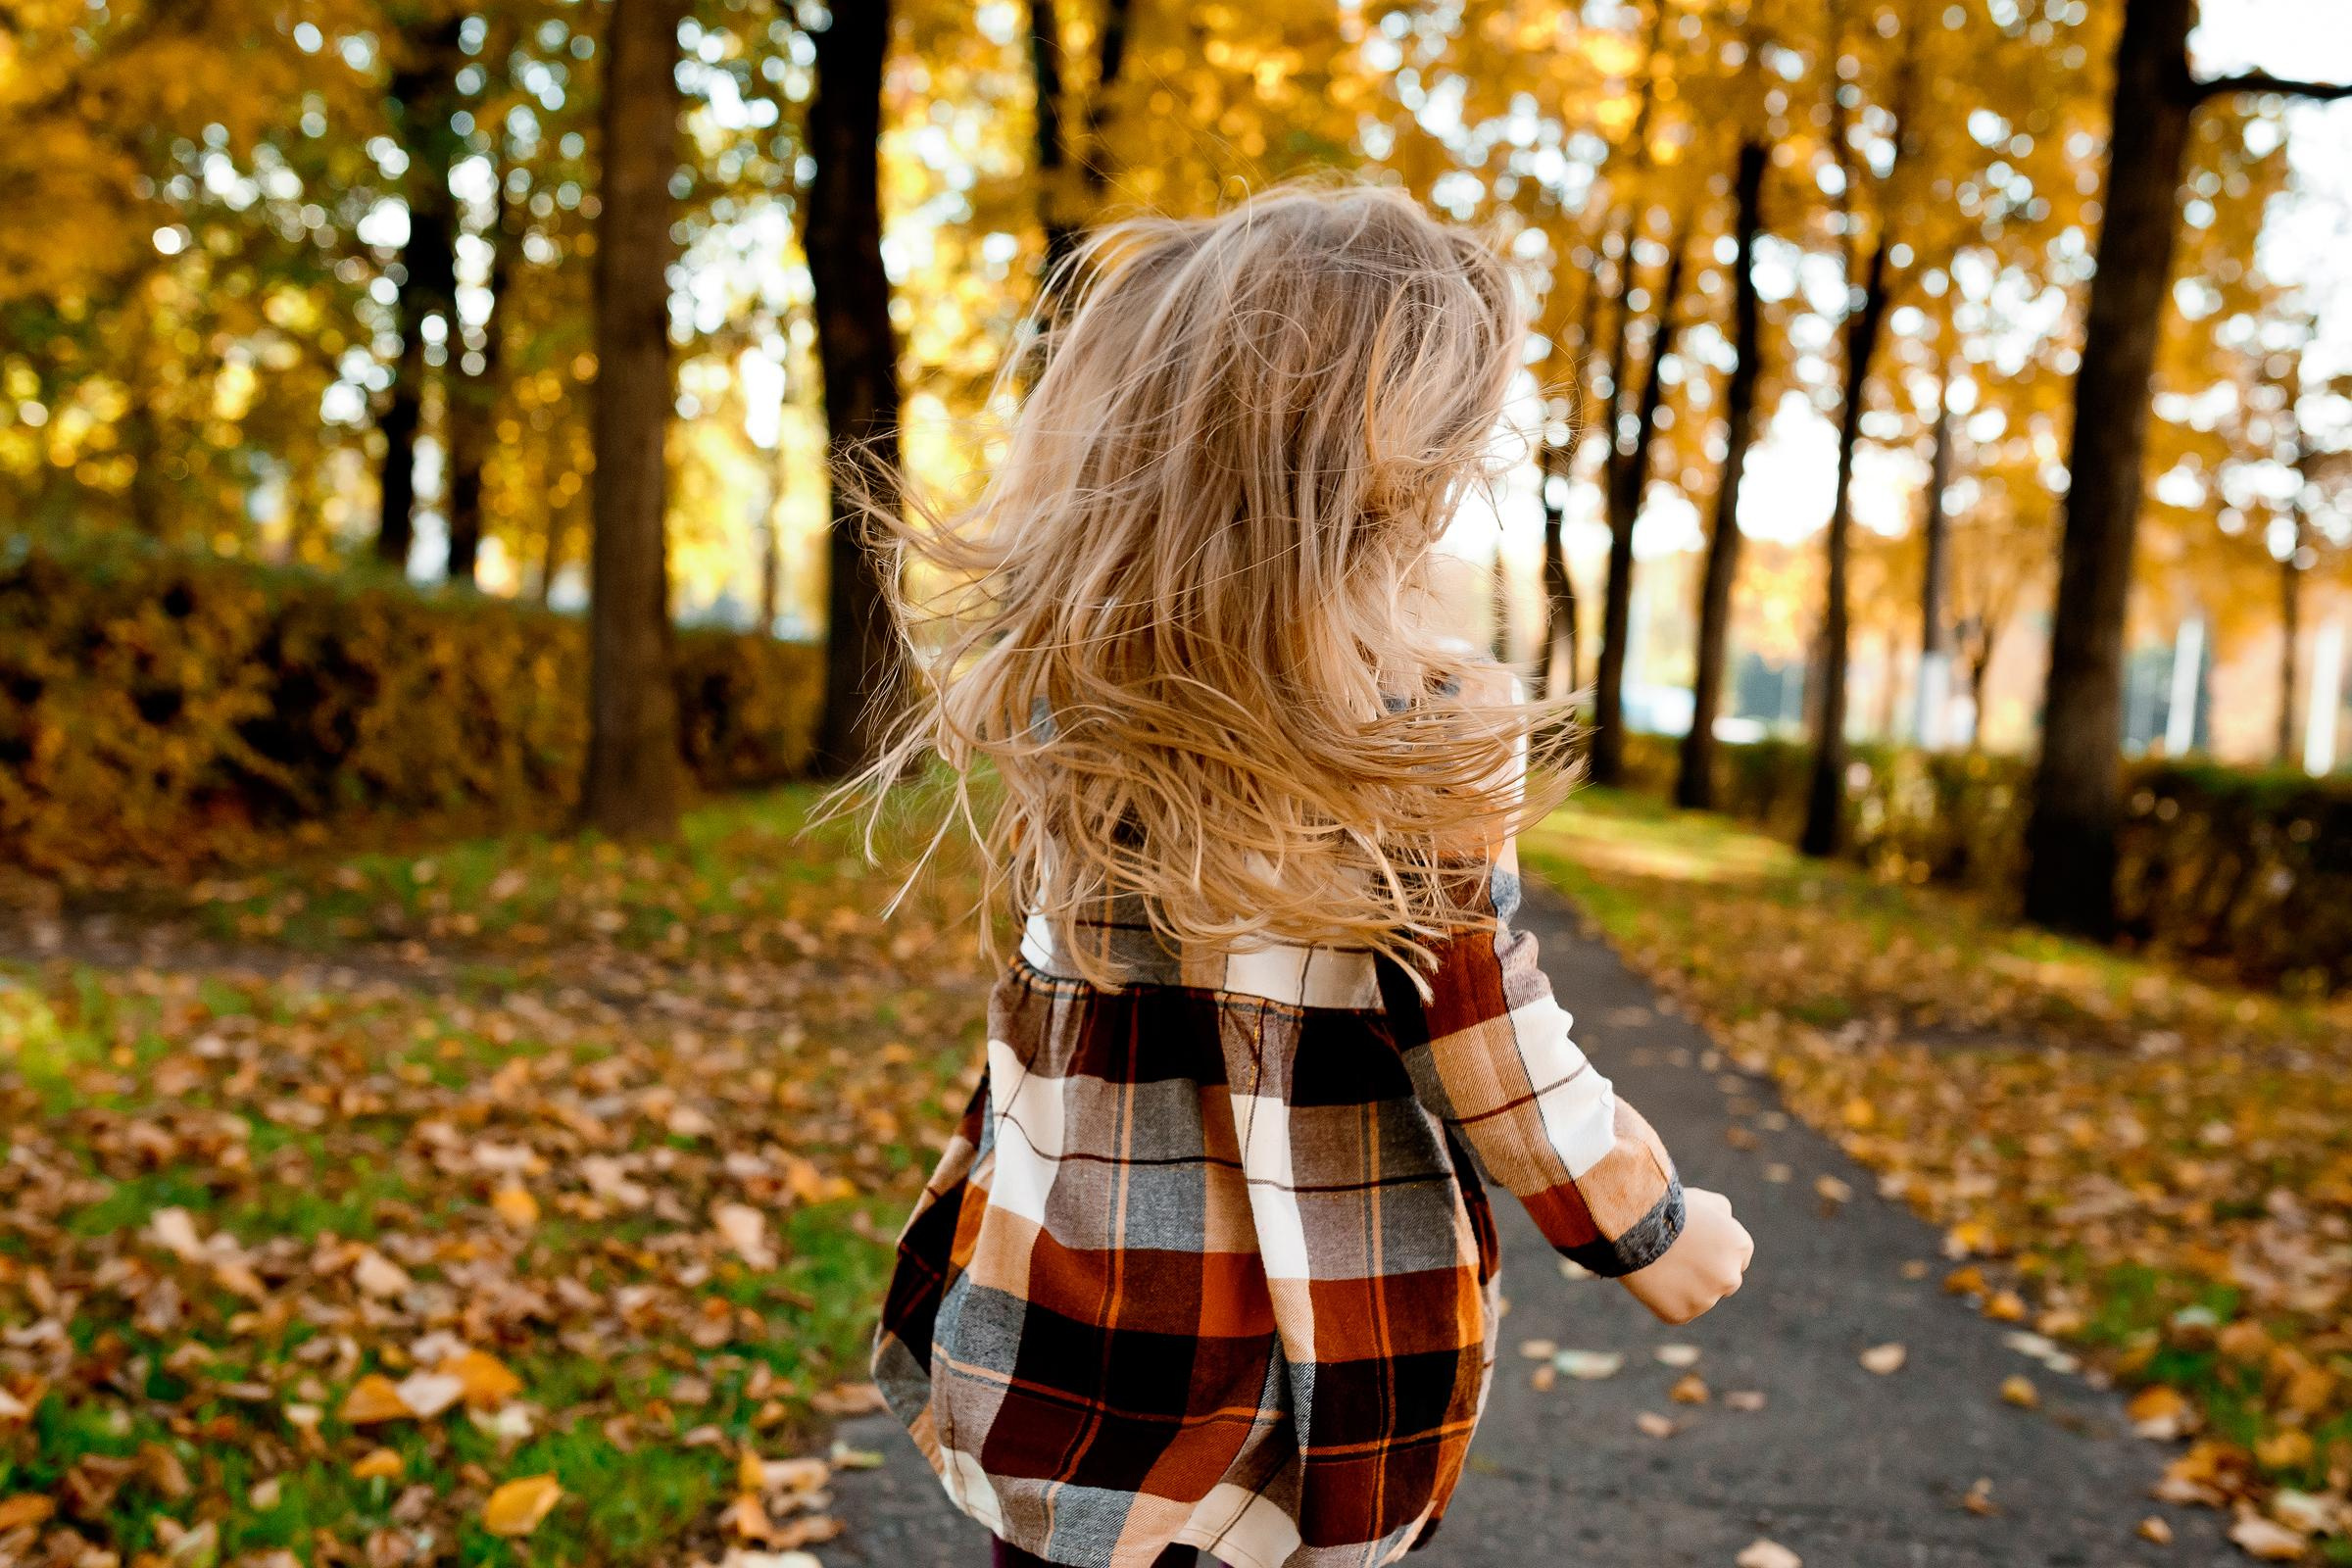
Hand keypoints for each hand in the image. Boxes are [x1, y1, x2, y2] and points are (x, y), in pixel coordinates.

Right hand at [1618, 1187, 1752, 1324]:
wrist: (1633, 1225)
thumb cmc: (1665, 1206)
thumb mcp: (1703, 1199)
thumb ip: (1723, 1215)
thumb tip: (1726, 1225)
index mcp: (1739, 1247)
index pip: (1737, 1256)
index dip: (1714, 1250)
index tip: (1694, 1246)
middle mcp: (1730, 1277)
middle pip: (1723, 1280)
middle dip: (1705, 1273)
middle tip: (1676, 1259)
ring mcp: (1706, 1299)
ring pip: (1699, 1297)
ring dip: (1685, 1287)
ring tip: (1658, 1265)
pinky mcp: (1682, 1314)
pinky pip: (1676, 1309)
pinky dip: (1665, 1299)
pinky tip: (1651, 1280)